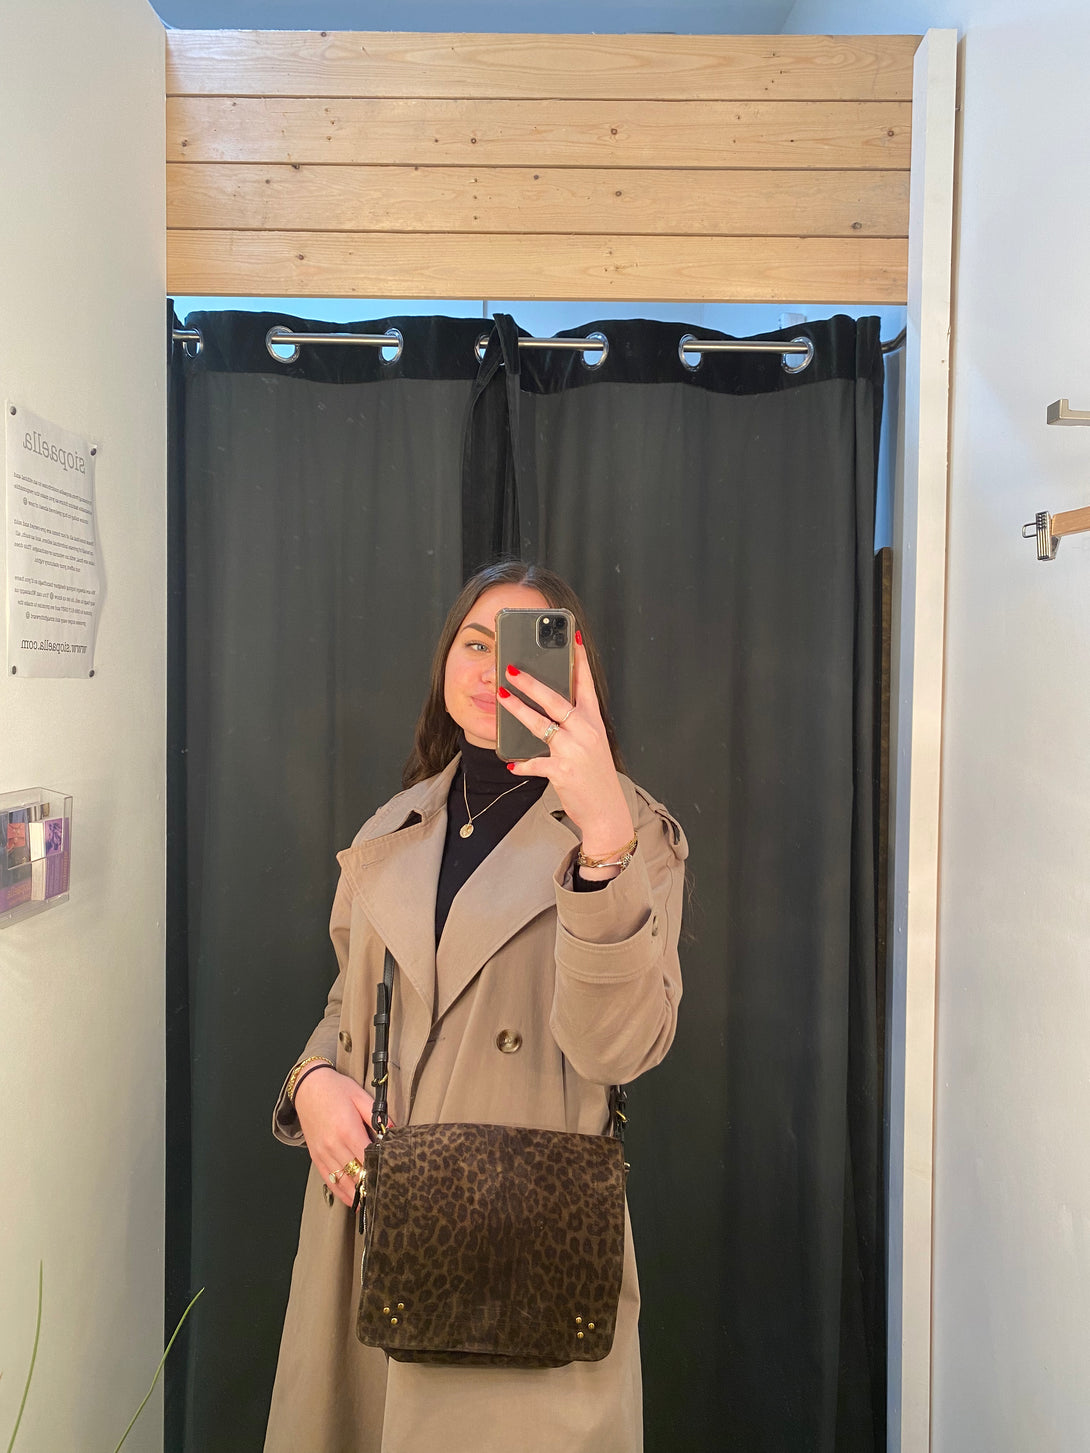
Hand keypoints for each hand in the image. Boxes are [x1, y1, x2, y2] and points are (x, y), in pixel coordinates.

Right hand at [293, 1067, 384, 1208]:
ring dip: (358, 1194)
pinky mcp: (316, 1158)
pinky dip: (342, 1193)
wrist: (308, 1087)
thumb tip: (392, 1132)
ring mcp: (323, 1153)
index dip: (380, 1170)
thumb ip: (376, 1115)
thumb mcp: (360, 1096)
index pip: (368, 1158)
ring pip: (343, 1182)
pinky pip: (330, 1181)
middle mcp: (333, 1145)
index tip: (392, 1178)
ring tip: (373, 1203)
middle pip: (356, 1174)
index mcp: (347, 1130)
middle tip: (387, 1194)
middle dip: (371, 1185)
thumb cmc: (336, 1089)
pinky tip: (353, 1200)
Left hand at [498, 633, 633, 864]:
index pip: (586, 684)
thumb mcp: (593, 745)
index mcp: (594, 722)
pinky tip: (512, 763)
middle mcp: (586, 732)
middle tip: (512, 669)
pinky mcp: (561, 771)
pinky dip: (522, 763)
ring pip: (541, 724)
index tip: (572, 637)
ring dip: (518, 710)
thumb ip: (576, 725)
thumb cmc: (596, 777)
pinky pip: (535, 762)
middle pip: (556, 699)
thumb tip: (549, 708)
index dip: (579, 660)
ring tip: (502, 697)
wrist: (607, 812)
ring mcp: (574, 751)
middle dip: (531, 682)